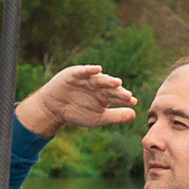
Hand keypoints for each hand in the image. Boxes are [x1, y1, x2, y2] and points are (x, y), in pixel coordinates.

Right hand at [17, 64, 139, 136]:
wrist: (54, 109)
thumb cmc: (77, 113)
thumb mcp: (98, 118)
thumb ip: (115, 116)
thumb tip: (134, 115)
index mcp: (105, 96)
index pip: (117, 96)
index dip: (125, 99)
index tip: (133, 102)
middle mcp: (99, 86)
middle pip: (111, 88)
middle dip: (119, 91)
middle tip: (127, 95)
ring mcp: (87, 79)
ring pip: (99, 79)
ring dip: (108, 80)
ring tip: (118, 82)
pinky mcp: (74, 74)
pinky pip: (83, 71)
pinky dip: (90, 70)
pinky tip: (97, 69)